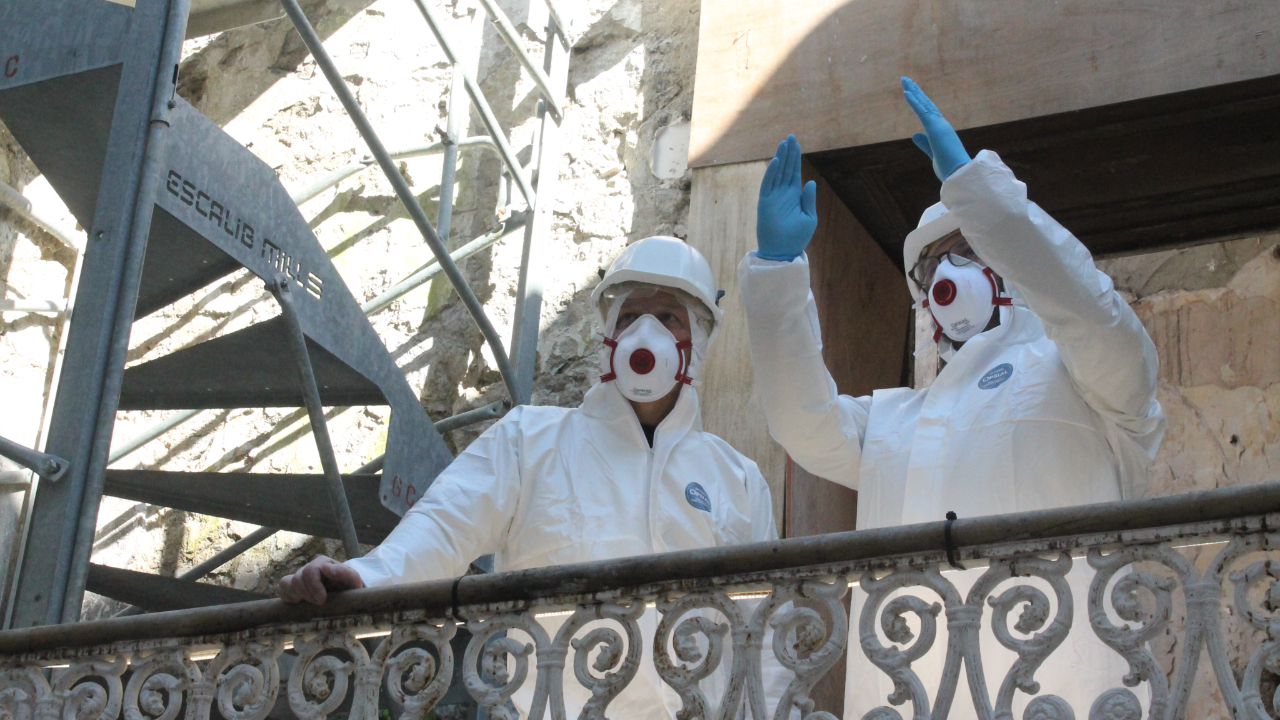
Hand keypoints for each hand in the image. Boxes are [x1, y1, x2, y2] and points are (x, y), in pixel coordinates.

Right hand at [278, 555, 364, 603]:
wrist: (348, 598)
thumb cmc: (351, 589)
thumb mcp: (353, 582)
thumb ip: (344, 573)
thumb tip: (327, 568)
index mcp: (324, 563)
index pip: (310, 570)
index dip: (313, 587)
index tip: (322, 600)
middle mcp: (311, 567)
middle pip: (298, 579)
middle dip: (308, 594)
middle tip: (320, 603)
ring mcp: (300, 576)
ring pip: (287, 583)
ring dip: (299, 596)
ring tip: (312, 603)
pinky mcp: (292, 586)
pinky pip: (282, 588)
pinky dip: (289, 596)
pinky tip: (300, 602)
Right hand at [756, 134, 816, 261]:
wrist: (783, 251)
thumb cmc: (797, 237)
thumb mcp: (809, 217)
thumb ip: (809, 200)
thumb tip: (811, 182)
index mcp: (794, 196)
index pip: (794, 172)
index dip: (795, 158)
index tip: (796, 143)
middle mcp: (783, 193)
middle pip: (785, 168)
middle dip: (788, 153)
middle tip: (790, 136)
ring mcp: (773, 197)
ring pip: (777, 173)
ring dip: (780, 158)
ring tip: (784, 143)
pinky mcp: (765, 203)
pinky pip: (767, 185)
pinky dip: (771, 173)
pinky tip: (776, 161)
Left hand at [902, 77, 970, 180]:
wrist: (960, 174)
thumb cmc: (950, 167)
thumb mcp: (932, 152)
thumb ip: (924, 143)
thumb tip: (914, 134)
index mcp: (941, 130)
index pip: (928, 112)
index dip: (920, 101)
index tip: (912, 92)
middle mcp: (941, 124)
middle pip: (926, 103)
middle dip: (916, 91)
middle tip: (906, 80)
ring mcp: (939, 125)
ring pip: (924, 104)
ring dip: (913, 91)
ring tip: (904, 80)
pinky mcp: (935, 128)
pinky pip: (922, 112)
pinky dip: (914, 101)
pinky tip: (906, 92)